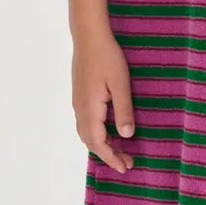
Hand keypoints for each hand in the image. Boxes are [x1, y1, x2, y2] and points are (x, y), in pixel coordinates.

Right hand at [71, 27, 135, 173]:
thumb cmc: (107, 57)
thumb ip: (123, 110)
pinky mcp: (80, 96)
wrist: (89, 37)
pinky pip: (86, 123)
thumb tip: (126, 136)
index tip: (125, 167)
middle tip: (127, 162)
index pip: (98, 142)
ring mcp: (78, 102)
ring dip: (102, 144)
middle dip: (108, 154)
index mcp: (90, 109)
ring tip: (120, 150)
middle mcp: (80, 109)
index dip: (111, 157)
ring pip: (86, 133)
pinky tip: (109, 130)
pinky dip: (97, 134)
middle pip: (90, 141)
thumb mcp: (121, 84)